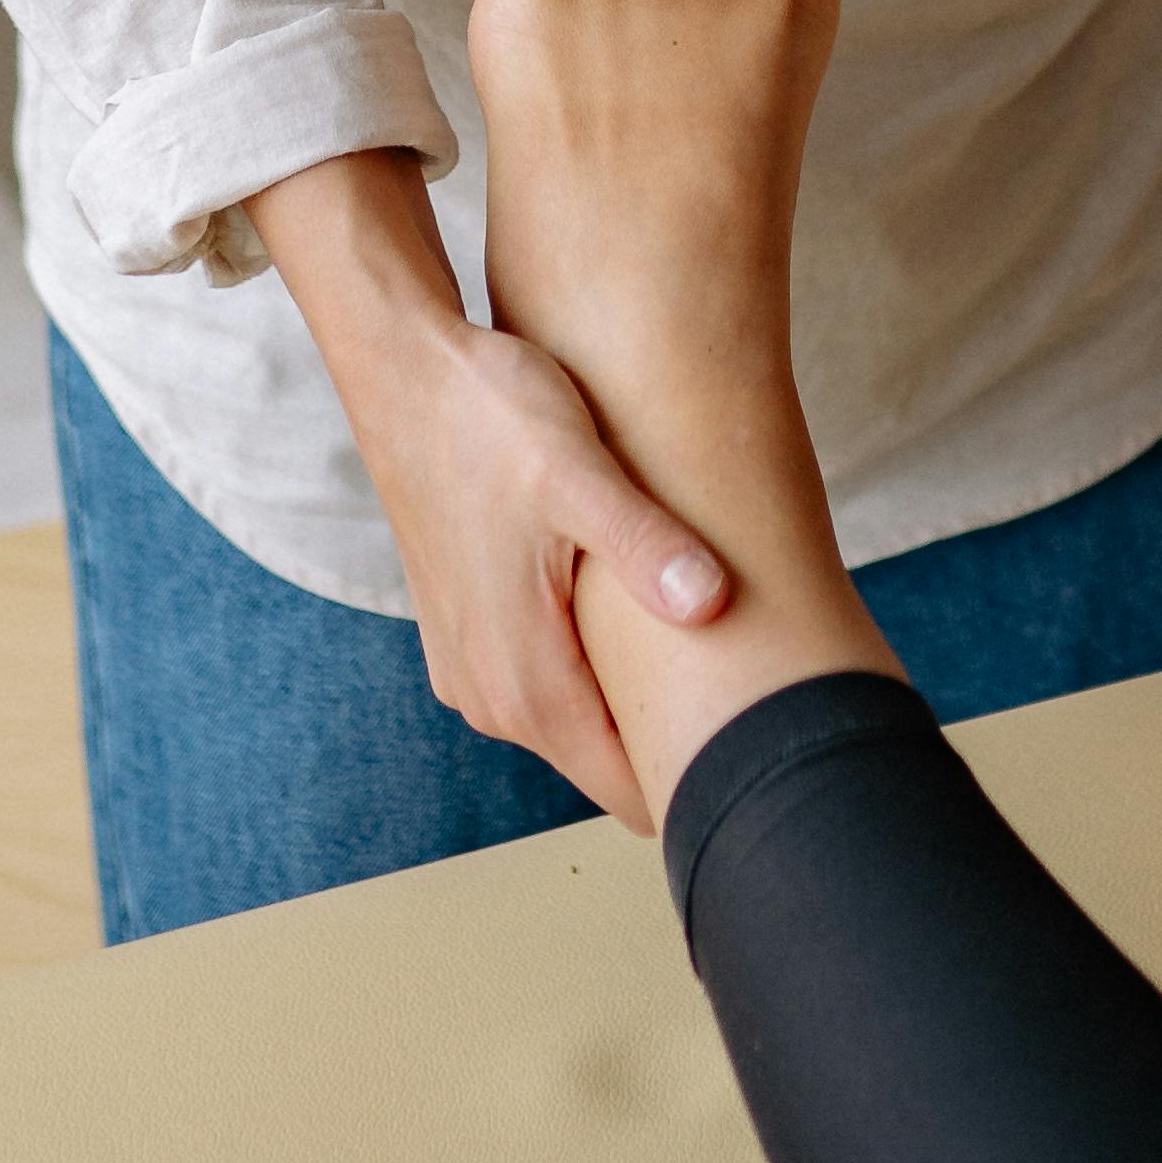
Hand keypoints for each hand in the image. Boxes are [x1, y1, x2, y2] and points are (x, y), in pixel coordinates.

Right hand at [245, 149, 727, 830]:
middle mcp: (490, 698)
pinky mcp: (464, 635)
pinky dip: (588, 660)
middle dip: (672, 735)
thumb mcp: (579, 473)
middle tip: (756, 682)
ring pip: (576, 722)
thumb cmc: (488, 417)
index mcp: (525, 683)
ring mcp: (470, 669)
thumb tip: (713, 603)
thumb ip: (644, 545)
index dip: (696, 776)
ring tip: (702, 634)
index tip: (761, 743)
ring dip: (629, 692)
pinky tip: (630, 604)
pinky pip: (544, 681)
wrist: (400, 370)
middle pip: (608, 761)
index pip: (632, 792)